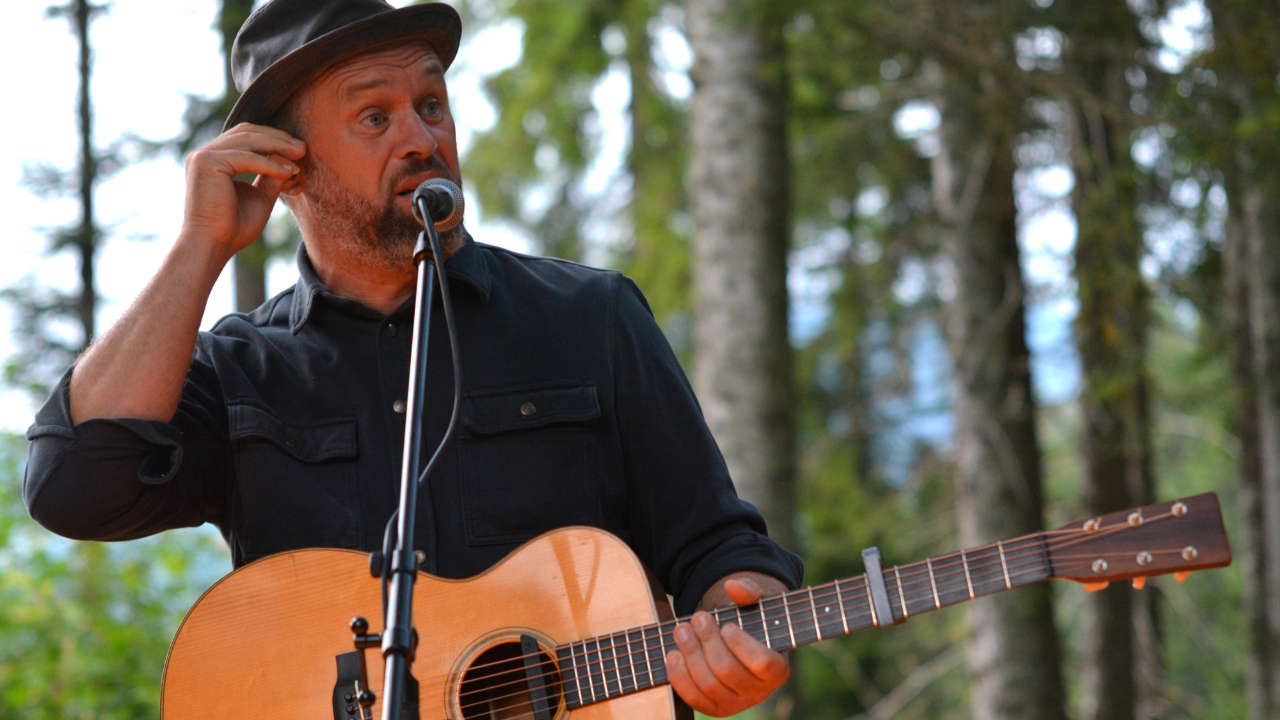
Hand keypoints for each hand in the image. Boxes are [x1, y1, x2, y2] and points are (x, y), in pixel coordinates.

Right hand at [181, 122, 305, 257]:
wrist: (213, 246)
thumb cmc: (234, 229)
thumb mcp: (261, 198)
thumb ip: (272, 178)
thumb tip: (292, 162)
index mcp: (215, 160)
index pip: (247, 138)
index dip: (275, 141)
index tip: (300, 152)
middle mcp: (205, 154)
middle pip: (247, 132)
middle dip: (278, 138)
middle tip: (303, 148)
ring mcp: (203, 156)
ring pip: (248, 139)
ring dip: (277, 146)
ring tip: (300, 155)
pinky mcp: (206, 162)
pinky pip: (246, 157)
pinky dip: (269, 164)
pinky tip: (288, 172)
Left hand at [665, 574, 789, 716]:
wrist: (735, 643)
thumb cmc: (748, 620)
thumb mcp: (754, 602)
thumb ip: (749, 591)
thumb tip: (733, 586)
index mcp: (777, 669)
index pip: (762, 663)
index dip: (741, 645)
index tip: (727, 626)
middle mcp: (758, 692)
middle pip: (728, 671)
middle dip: (708, 642)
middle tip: (698, 618)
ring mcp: (735, 704)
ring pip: (708, 684)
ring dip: (690, 655)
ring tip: (681, 630)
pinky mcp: (713, 708)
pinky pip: (694, 698)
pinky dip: (680, 677)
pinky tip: (673, 655)